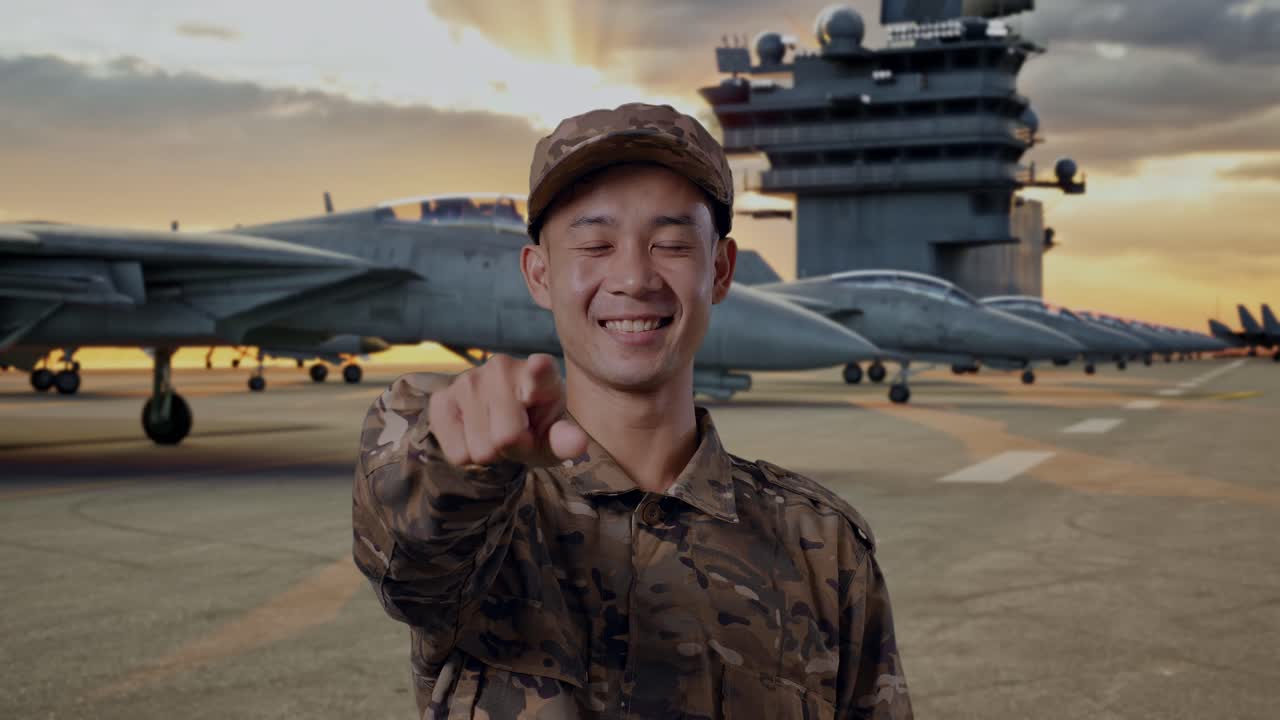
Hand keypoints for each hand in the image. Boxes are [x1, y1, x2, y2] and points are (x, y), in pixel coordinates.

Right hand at [427, 353, 587, 466]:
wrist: (503, 421)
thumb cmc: (536, 427)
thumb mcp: (555, 437)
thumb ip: (565, 440)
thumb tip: (579, 444)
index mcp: (541, 373)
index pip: (539, 371)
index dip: (537, 370)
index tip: (538, 366)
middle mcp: (502, 367)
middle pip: (506, 437)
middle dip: (512, 448)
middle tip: (515, 435)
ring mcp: (468, 380)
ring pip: (480, 449)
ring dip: (489, 452)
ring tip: (495, 432)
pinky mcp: (441, 398)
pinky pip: (456, 453)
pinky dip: (467, 455)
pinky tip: (474, 433)